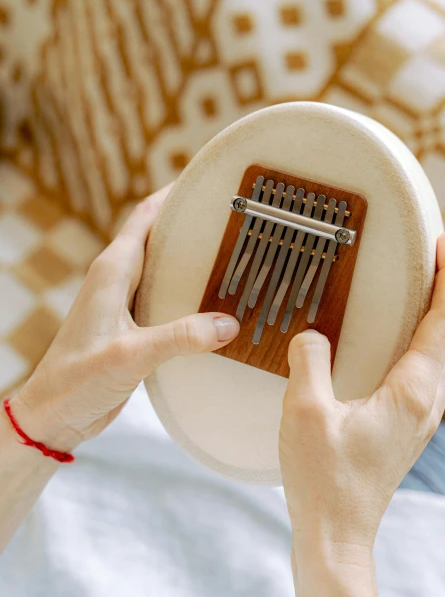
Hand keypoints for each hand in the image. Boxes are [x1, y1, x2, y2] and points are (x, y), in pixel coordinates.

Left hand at [10, 184, 239, 452]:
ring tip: (236, 258)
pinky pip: (166, 300)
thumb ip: (180, 337)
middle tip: (237, 221)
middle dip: (194, 226)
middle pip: (160, 238)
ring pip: (165, 269)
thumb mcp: (131, 356)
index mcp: (112, 272)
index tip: (210, 183)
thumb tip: (229, 323)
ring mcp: (125, 304)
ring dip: (194, 262)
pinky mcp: (133, 327)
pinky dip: (190, 295)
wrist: (55, 414)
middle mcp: (118, 281)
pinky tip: (216, 306)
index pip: (146, 216)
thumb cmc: (77, 380)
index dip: (175, 194)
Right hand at [279, 231, 444, 553]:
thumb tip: (312, 335)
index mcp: (412, 393)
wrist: (337, 533)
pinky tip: (408, 338)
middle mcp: (427, 403)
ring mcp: (421, 418)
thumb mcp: (305, 412)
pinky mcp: (408, 428)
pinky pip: (434, 372)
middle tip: (443, 254)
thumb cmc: (324, 481)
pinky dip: (433, 341)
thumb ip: (310, 362)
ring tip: (432, 286)